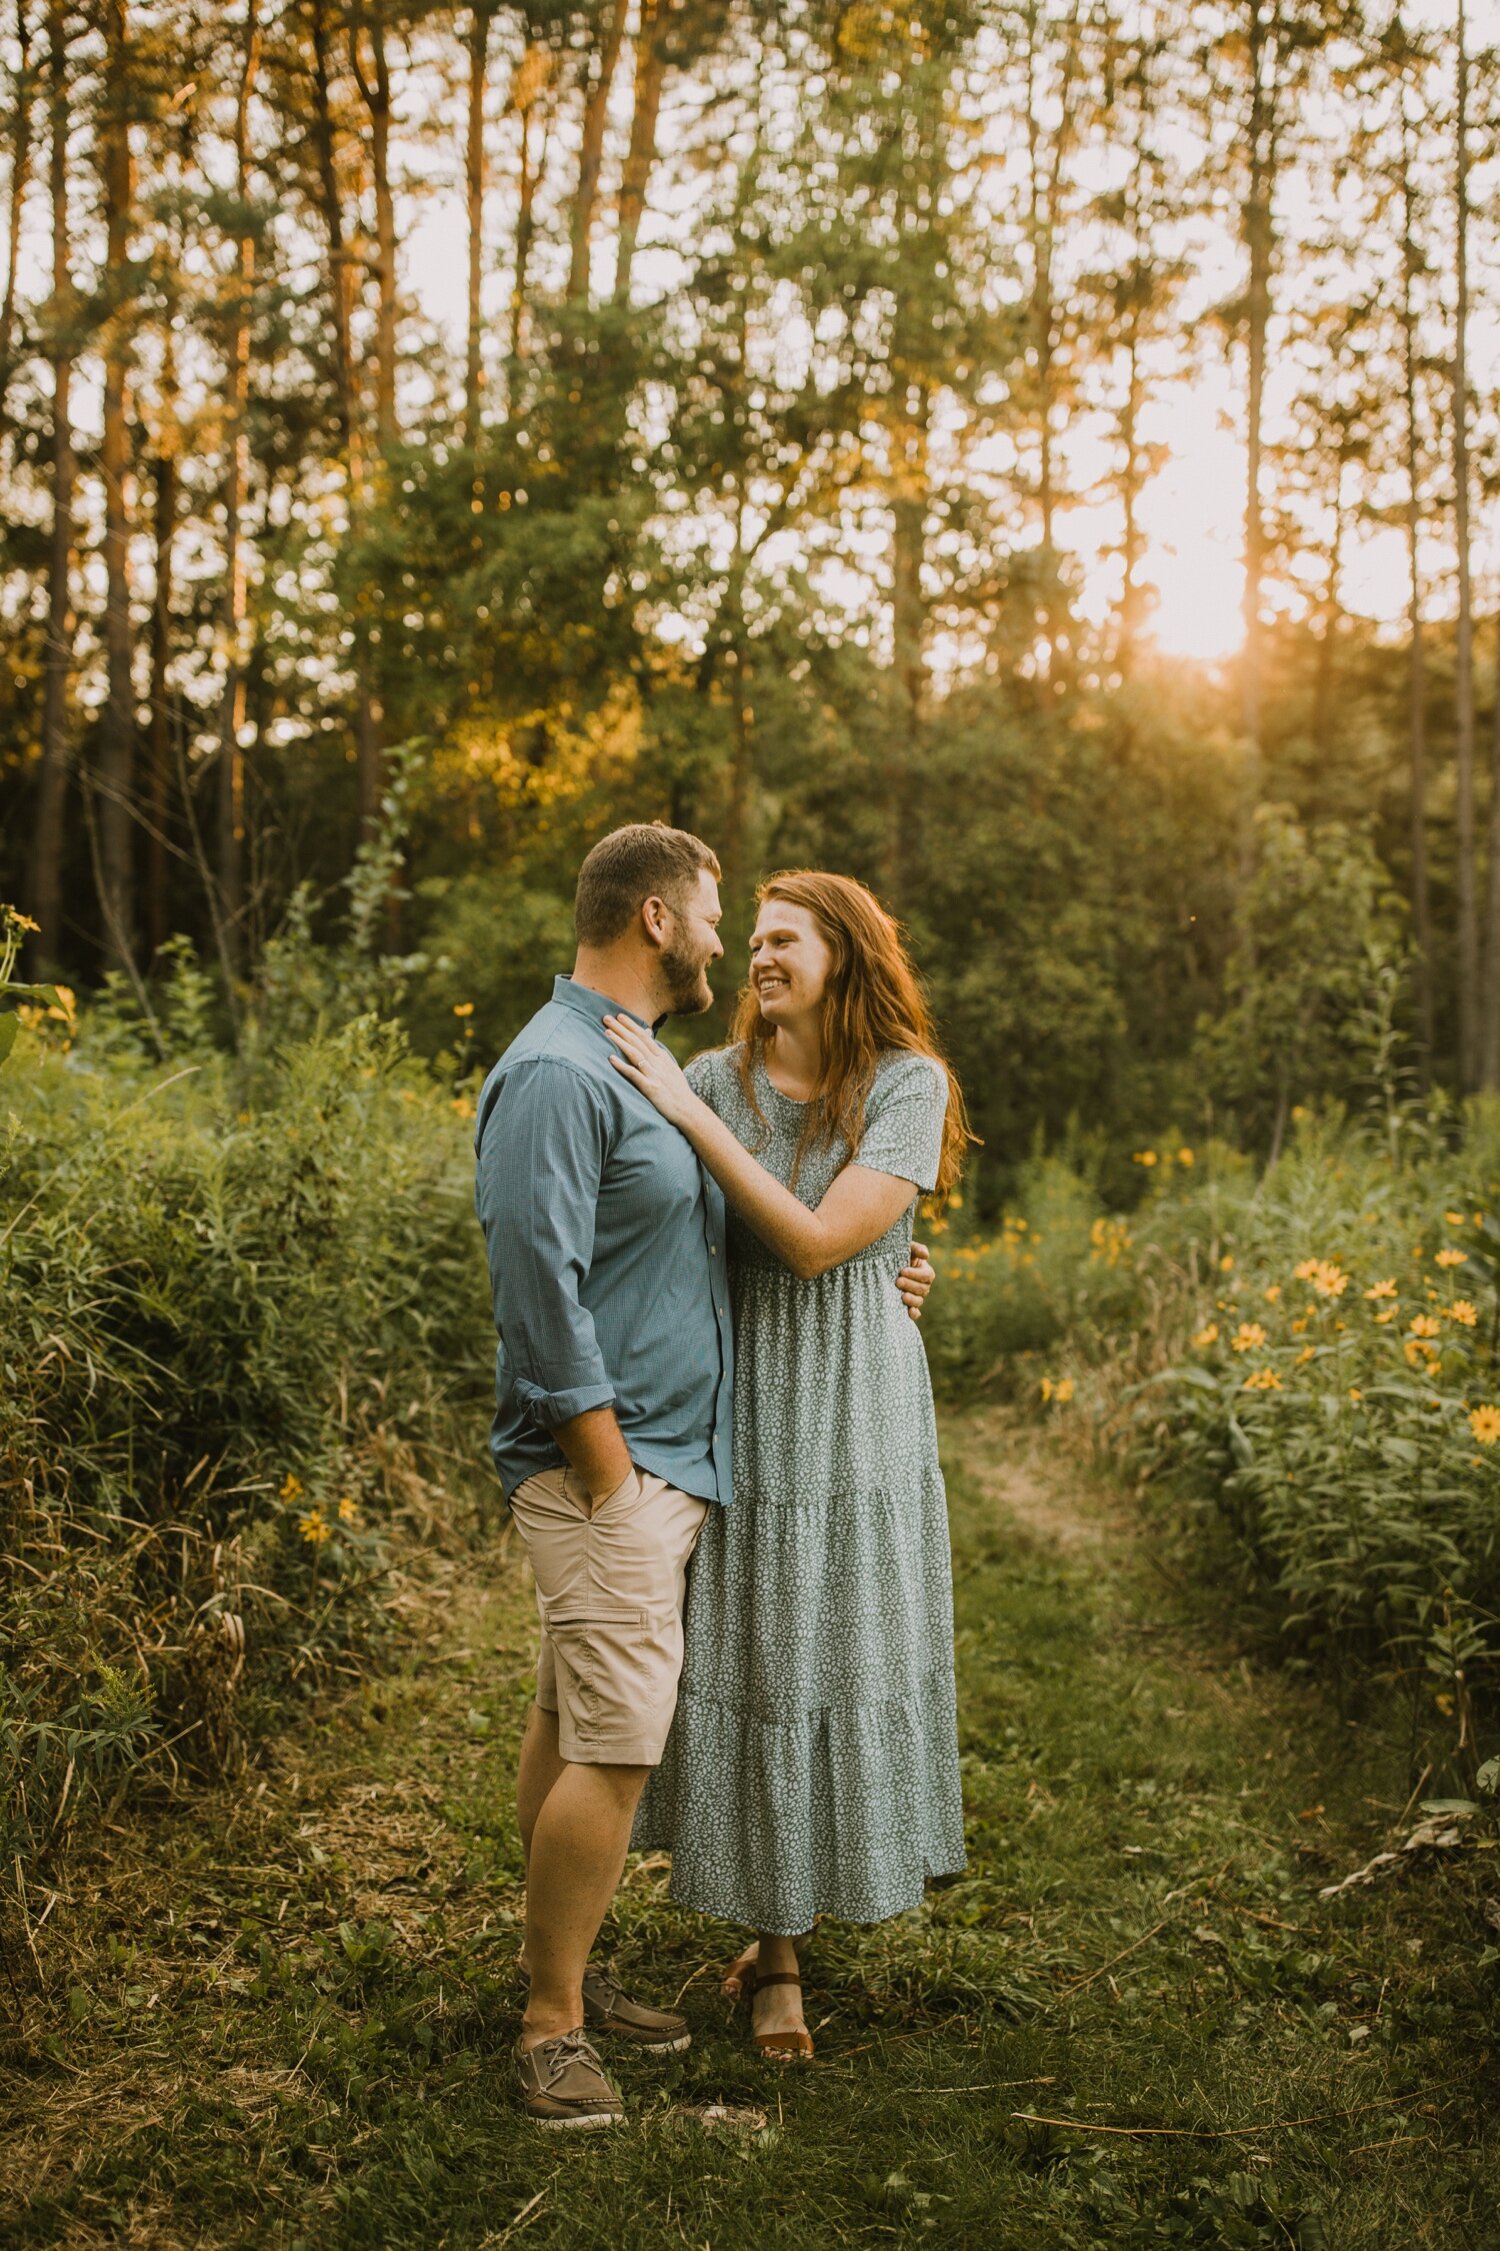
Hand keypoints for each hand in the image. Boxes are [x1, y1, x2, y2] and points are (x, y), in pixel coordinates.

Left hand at [603, 1014, 704, 1129]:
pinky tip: (611, 1059)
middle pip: (637, 1042)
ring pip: (634, 1054)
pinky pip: (634, 1075)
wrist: (687, 1109)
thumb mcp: (670, 1068)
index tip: (619, 1016)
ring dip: (620, 1042)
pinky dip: (622, 1066)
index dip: (631, 1026)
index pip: (644, 1037)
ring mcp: (654, 1075)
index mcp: (662, 1057)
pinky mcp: (650, 1088)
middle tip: (606, 1018)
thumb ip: (658, 1053)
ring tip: (607, 1032)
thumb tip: (649, 1038)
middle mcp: (658, 1063)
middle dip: (621, 1028)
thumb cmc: (677, 1090)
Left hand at [898, 1240, 934, 1322]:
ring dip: (912, 1299)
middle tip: (897, 1281)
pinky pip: (915, 1313)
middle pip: (923, 1289)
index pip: (926, 1275)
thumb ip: (917, 1249)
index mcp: (925, 1272)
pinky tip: (909, 1312)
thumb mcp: (907, 1249)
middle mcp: (923, 1286)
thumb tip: (926, 1255)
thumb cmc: (898, 1255)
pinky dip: (914, 1314)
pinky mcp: (909, 1306)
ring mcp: (917, 1297)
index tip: (902, 1271)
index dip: (915, 1274)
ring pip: (919, 1301)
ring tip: (902, 1296)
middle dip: (910, 1285)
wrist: (885, 1266)